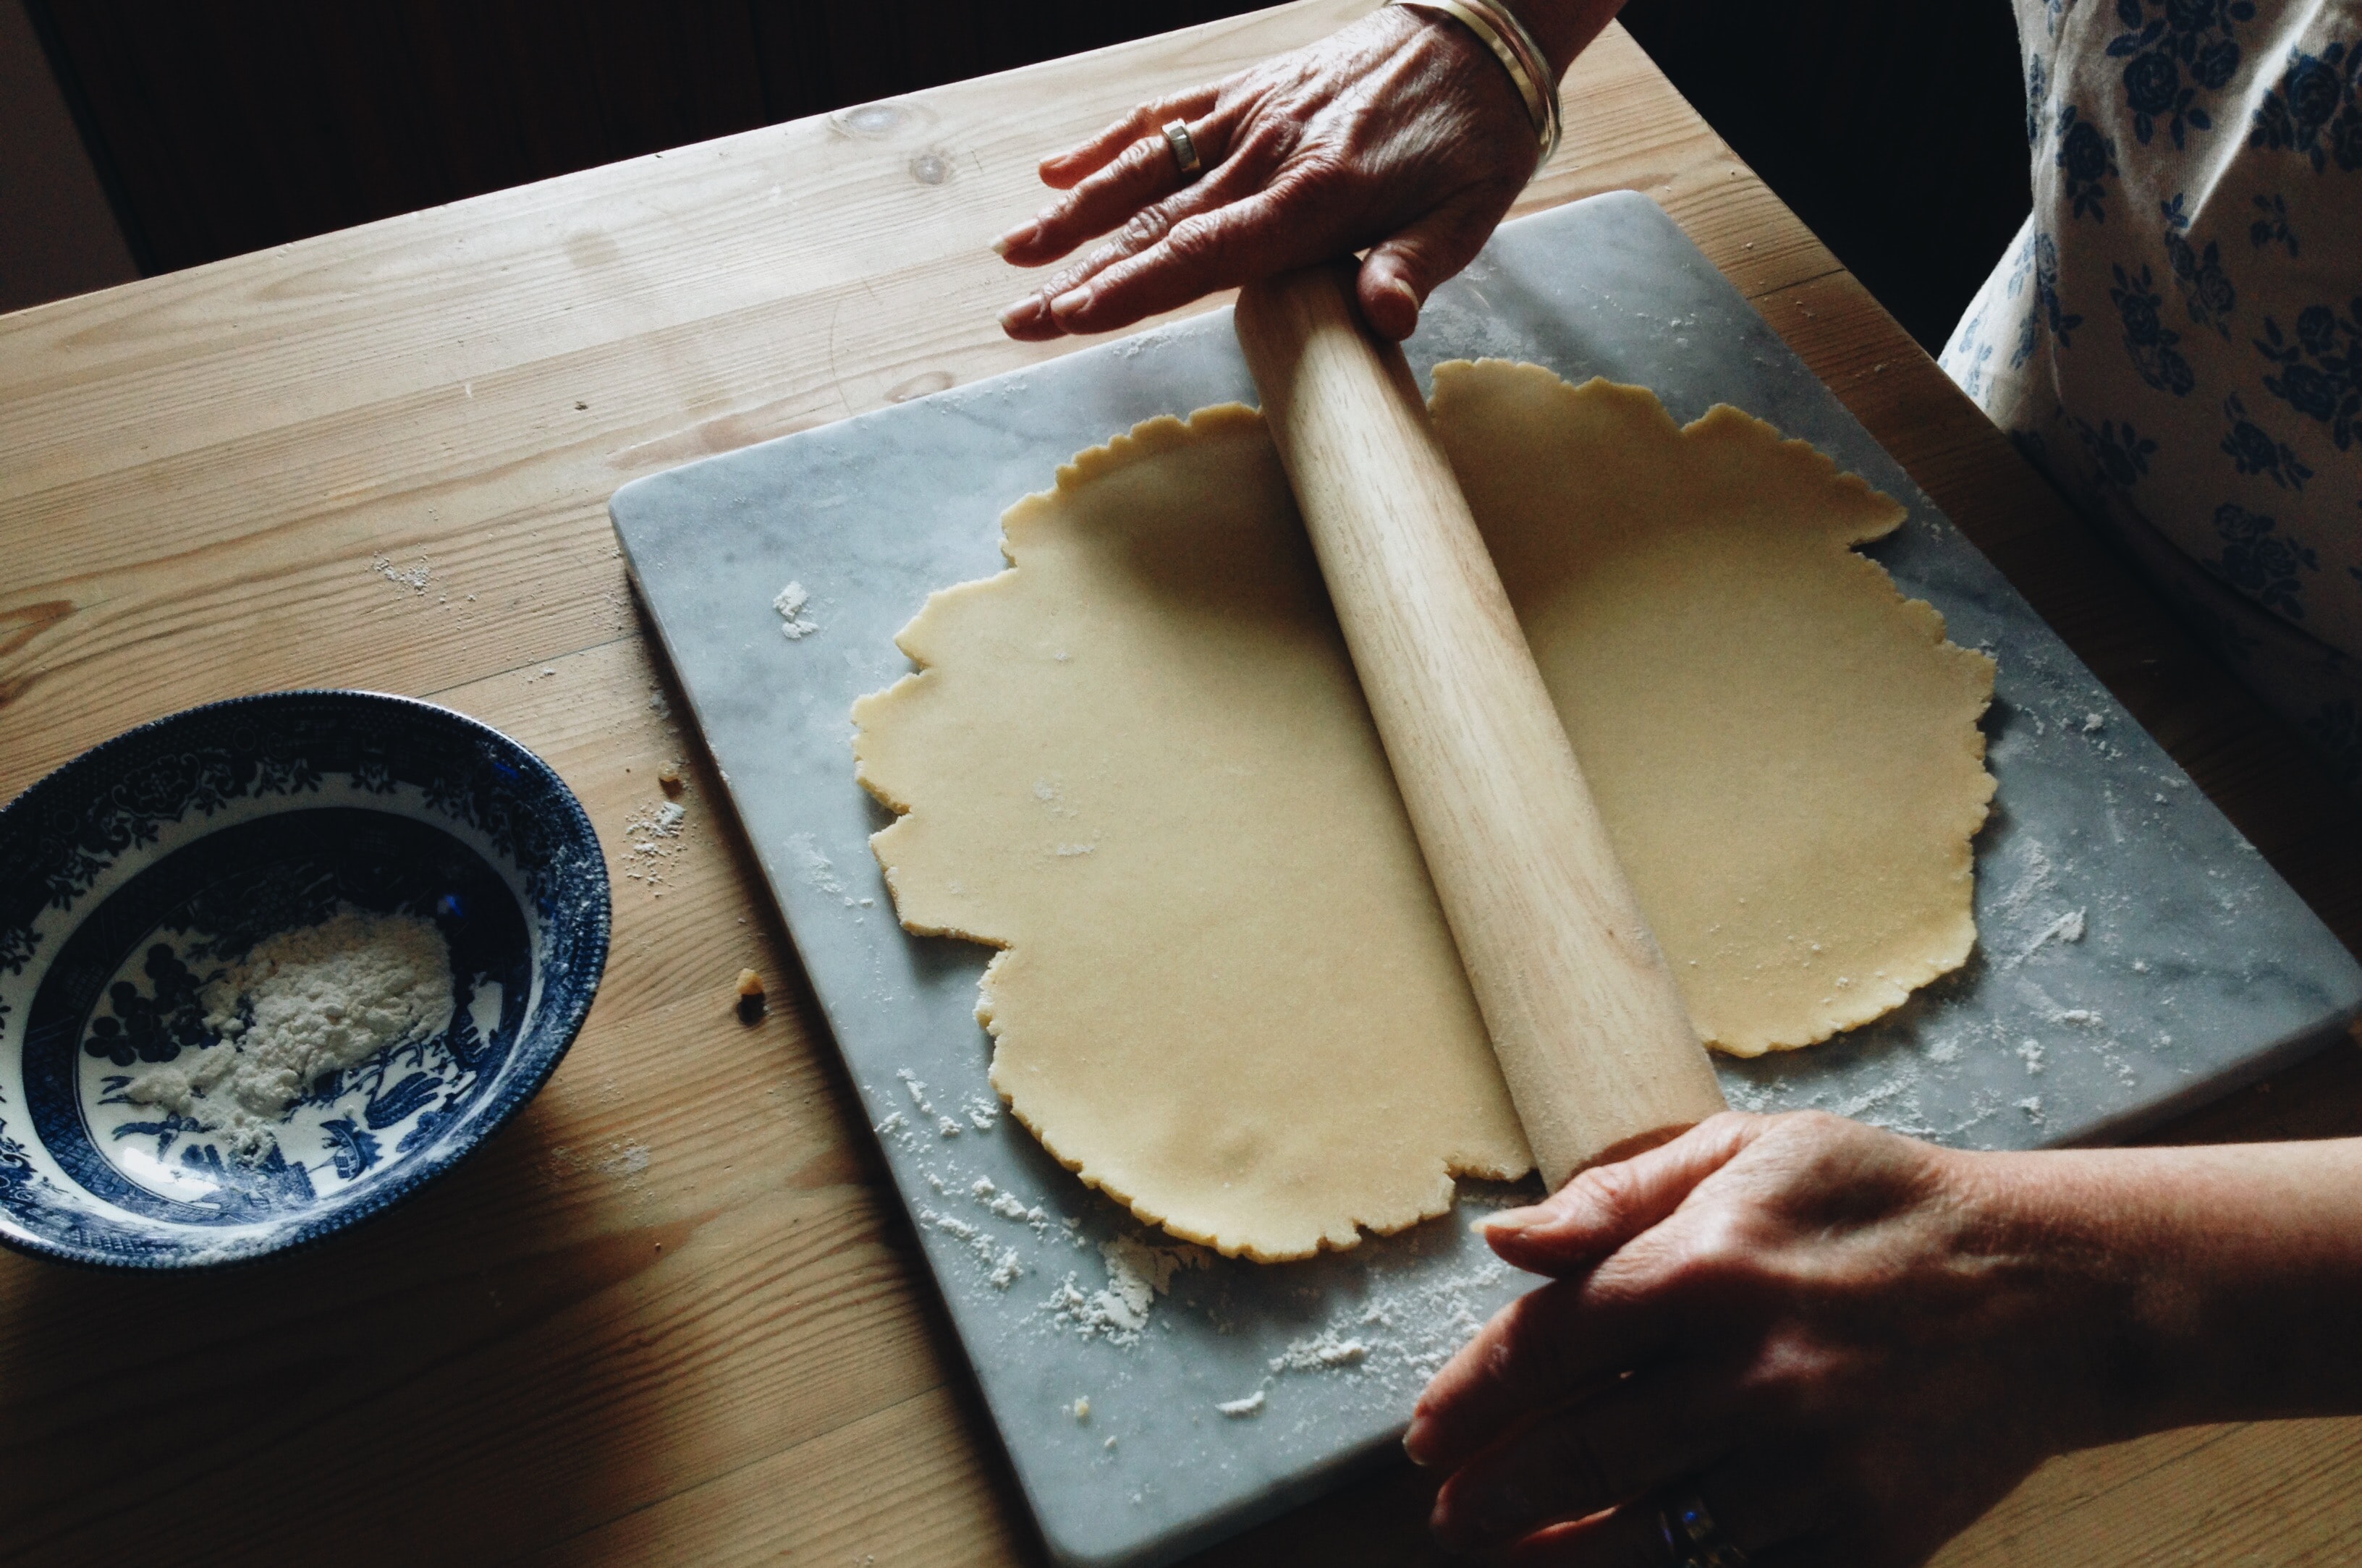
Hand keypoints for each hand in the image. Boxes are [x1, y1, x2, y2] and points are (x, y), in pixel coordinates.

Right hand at [994, 6, 1548, 343]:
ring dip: (1074, 213)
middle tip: (1019, 319)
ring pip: (1144, 169)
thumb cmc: (1477, 135)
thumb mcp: (1469, 212)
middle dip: (1081, 275)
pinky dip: (1109, 142)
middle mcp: (1268, 153)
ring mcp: (1252, 115)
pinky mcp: (1250, 87)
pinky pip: (1168, 114)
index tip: (1072, 317)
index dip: (1132, 289)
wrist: (1485, 31)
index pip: (1204, 253)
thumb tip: (1384, 321)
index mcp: (1317, 195)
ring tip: (1016, 252)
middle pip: (1156, 224)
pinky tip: (1056, 168)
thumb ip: (1416, 266)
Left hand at [1405, 1112, 2135, 1566]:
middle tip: (1449, 1511)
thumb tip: (1501, 1240)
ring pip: (1645, 1535)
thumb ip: (1612, 1198)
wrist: (2048, 1290)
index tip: (1426, 1434)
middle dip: (1492, 1495)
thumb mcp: (1747, 1153)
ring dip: (1559, 1552)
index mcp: (1706, 1268)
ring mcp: (1811, 1465)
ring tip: (1509, 1551)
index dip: (1470, 1398)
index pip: (1545, 1348)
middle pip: (1576, 1455)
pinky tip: (1622, 1564)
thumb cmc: (1876, 1207)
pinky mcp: (1866, 1533)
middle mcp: (1750, 1374)